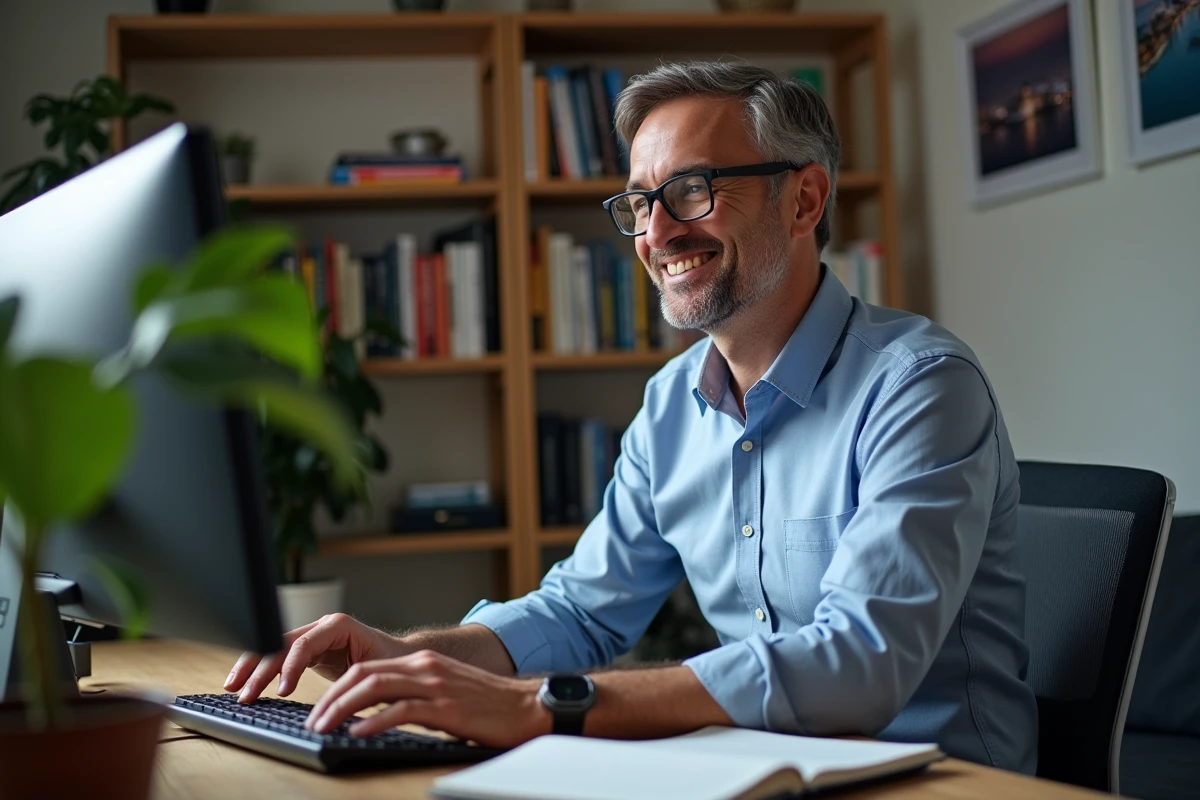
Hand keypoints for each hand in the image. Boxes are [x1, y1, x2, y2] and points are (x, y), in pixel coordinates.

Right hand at [225, 613, 408, 702]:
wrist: (399, 657)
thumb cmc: (392, 663)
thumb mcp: (377, 671)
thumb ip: (356, 681)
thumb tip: (341, 703)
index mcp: (339, 625)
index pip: (305, 643)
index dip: (289, 667)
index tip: (281, 692)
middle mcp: (322, 626)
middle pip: (281, 643)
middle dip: (260, 668)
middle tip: (244, 694)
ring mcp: (313, 635)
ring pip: (274, 647)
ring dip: (252, 667)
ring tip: (233, 688)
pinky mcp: (309, 649)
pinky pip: (279, 656)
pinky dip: (261, 669)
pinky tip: (246, 684)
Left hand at [303, 649, 550, 748]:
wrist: (528, 706)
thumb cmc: (489, 705)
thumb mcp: (446, 690)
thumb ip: (415, 694)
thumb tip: (377, 713)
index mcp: (423, 662)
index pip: (368, 668)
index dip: (338, 689)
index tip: (321, 710)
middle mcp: (425, 668)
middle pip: (364, 675)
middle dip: (332, 698)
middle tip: (314, 722)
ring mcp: (435, 686)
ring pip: (375, 688)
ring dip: (343, 709)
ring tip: (324, 728)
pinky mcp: (446, 708)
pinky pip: (401, 711)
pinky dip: (374, 722)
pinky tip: (358, 734)